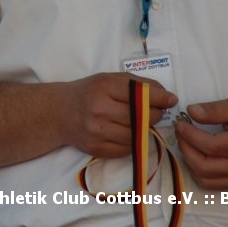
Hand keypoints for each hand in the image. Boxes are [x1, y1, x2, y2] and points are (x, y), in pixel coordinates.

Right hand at [61, 73, 176, 157]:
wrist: (57, 112)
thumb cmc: (88, 92)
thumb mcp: (108, 79)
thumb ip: (137, 84)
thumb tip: (168, 97)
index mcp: (104, 86)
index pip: (142, 95)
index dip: (161, 98)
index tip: (170, 100)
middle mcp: (99, 108)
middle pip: (143, 117)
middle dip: (154, 114)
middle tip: (151, 111)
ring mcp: (97, 131)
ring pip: (137, 135)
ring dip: (143, 129)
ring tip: (137, 122)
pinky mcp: (96, 148)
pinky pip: (127, 149)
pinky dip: (131, 142)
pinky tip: (124, 132)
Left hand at [175, 98, 227, 190]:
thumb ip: (214, 110)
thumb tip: (191, 112)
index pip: (211, 146)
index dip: (190, 135)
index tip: (180, 124)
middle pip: (204, 167)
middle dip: (186, 149)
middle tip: (180, 134)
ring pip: (206, 180)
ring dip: (190, 162)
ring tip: (187, 144)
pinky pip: (213, 185)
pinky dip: (199, 173)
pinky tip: (198, 157)